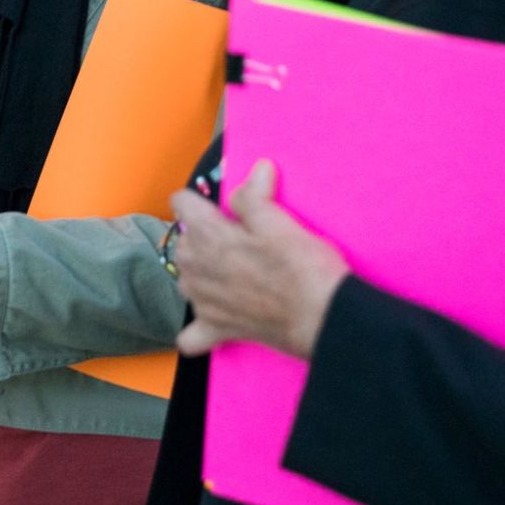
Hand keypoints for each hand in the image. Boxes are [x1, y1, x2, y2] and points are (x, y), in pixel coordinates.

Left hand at [170, 159, 348, 361]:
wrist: (323, 319)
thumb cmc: (302, 268)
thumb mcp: (279, 221)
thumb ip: (255, 195)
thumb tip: (256, 169)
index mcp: (206, 234)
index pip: (181, 202)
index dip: (201, 200)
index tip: (222, 207)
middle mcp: (194, 268)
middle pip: (184, 240)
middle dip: (205, 237)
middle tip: (241, 242)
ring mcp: (201, 302)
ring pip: (187, 279)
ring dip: (203, 275)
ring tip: (235, 275)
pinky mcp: (216, 330)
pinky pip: (191, 335)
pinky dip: (199, 328)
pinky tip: (216, 318)